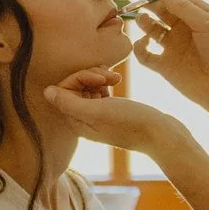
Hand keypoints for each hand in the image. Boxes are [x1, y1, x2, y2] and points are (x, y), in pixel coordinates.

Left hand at [44, 68, 187, 160]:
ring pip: (86, 85)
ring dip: (100, 76)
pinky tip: (118, 80)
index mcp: (76, 122)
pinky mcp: (111, 109)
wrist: (162, 134)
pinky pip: (98, 88)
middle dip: (90, 75)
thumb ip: (69, 102)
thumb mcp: (97, 111)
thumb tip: (46, 92)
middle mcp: (83, 119)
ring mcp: (97, 114)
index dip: (78, 78)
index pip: (62, 90)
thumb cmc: (131, 123)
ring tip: (116, 79)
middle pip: (73, 86)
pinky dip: (106, 81)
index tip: (99, 79)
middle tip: (110, 77)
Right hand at [131, 0, 208, 118]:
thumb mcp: (206, 23)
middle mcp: (183, 29)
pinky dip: (139, 47)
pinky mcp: (164, 66)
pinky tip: (144, 43)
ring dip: (143, 22)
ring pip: (150, 28)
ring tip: (143, 21)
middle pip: (160, 9)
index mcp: (196, 15)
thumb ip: (182, 5)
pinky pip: (144, 54)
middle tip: (140, 3)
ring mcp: (173, 47)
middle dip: (149, 4)